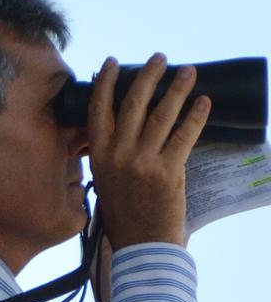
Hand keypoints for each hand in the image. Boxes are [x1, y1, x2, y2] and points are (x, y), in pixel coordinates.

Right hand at [88, 54, 210, 248]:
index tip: (114, 63)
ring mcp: (143, 161)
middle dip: (148, 76)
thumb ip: (110, 152)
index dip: (106, 82)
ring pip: (162, 115)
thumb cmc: (124, 213)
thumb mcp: (105, 179)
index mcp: (98, 154)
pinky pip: (184, 135)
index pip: (100, 109)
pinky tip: (203, 102)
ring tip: (188, 72)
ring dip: (176, 89)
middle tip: (159, 58)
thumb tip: (124, 126)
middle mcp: (118, 153)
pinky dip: (196, 116)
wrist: (142, 243)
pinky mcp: (168, 170)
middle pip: (133, 104)